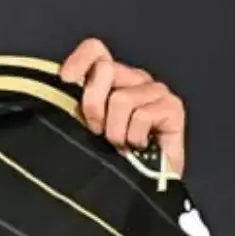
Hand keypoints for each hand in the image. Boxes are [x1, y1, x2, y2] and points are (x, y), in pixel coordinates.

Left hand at [58, 38, 186, 174]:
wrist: (143, 185)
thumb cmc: (111, 157)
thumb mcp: (85, 127)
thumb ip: (77, 103)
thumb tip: (61, 85)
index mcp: (111, 79)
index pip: (95, 50)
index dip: (79, 60)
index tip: (66, 80)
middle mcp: (134, 78)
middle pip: (105, 69)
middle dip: (93, 105)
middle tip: (98, 131)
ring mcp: (155, 90)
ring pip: (121, 98)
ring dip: (115, 131)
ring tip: (121, 144)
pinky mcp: (173, 106)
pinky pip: (141, 116)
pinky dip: (134, 138)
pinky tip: (139, 147)